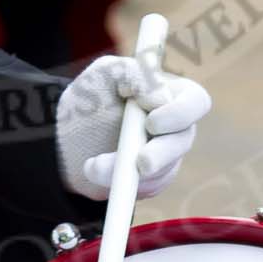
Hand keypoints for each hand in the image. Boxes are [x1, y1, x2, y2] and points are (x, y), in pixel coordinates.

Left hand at [55, 54, 210, 200]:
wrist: (67, 136)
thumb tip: (154, 91)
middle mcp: (175, 125)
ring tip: (93, 167)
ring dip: (128, 171)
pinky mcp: (152, 180)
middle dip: (162, 154)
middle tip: (141, 163)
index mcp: (170, 91)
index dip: (178, 113)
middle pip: (184, 140)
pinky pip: (147, 188)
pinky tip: (97, 174)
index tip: (150, 121)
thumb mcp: (104, 74)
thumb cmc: (92, 96)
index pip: (195, 101)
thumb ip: (130, 73)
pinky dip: (122, 185)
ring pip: (163, 169)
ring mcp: (165, 155)